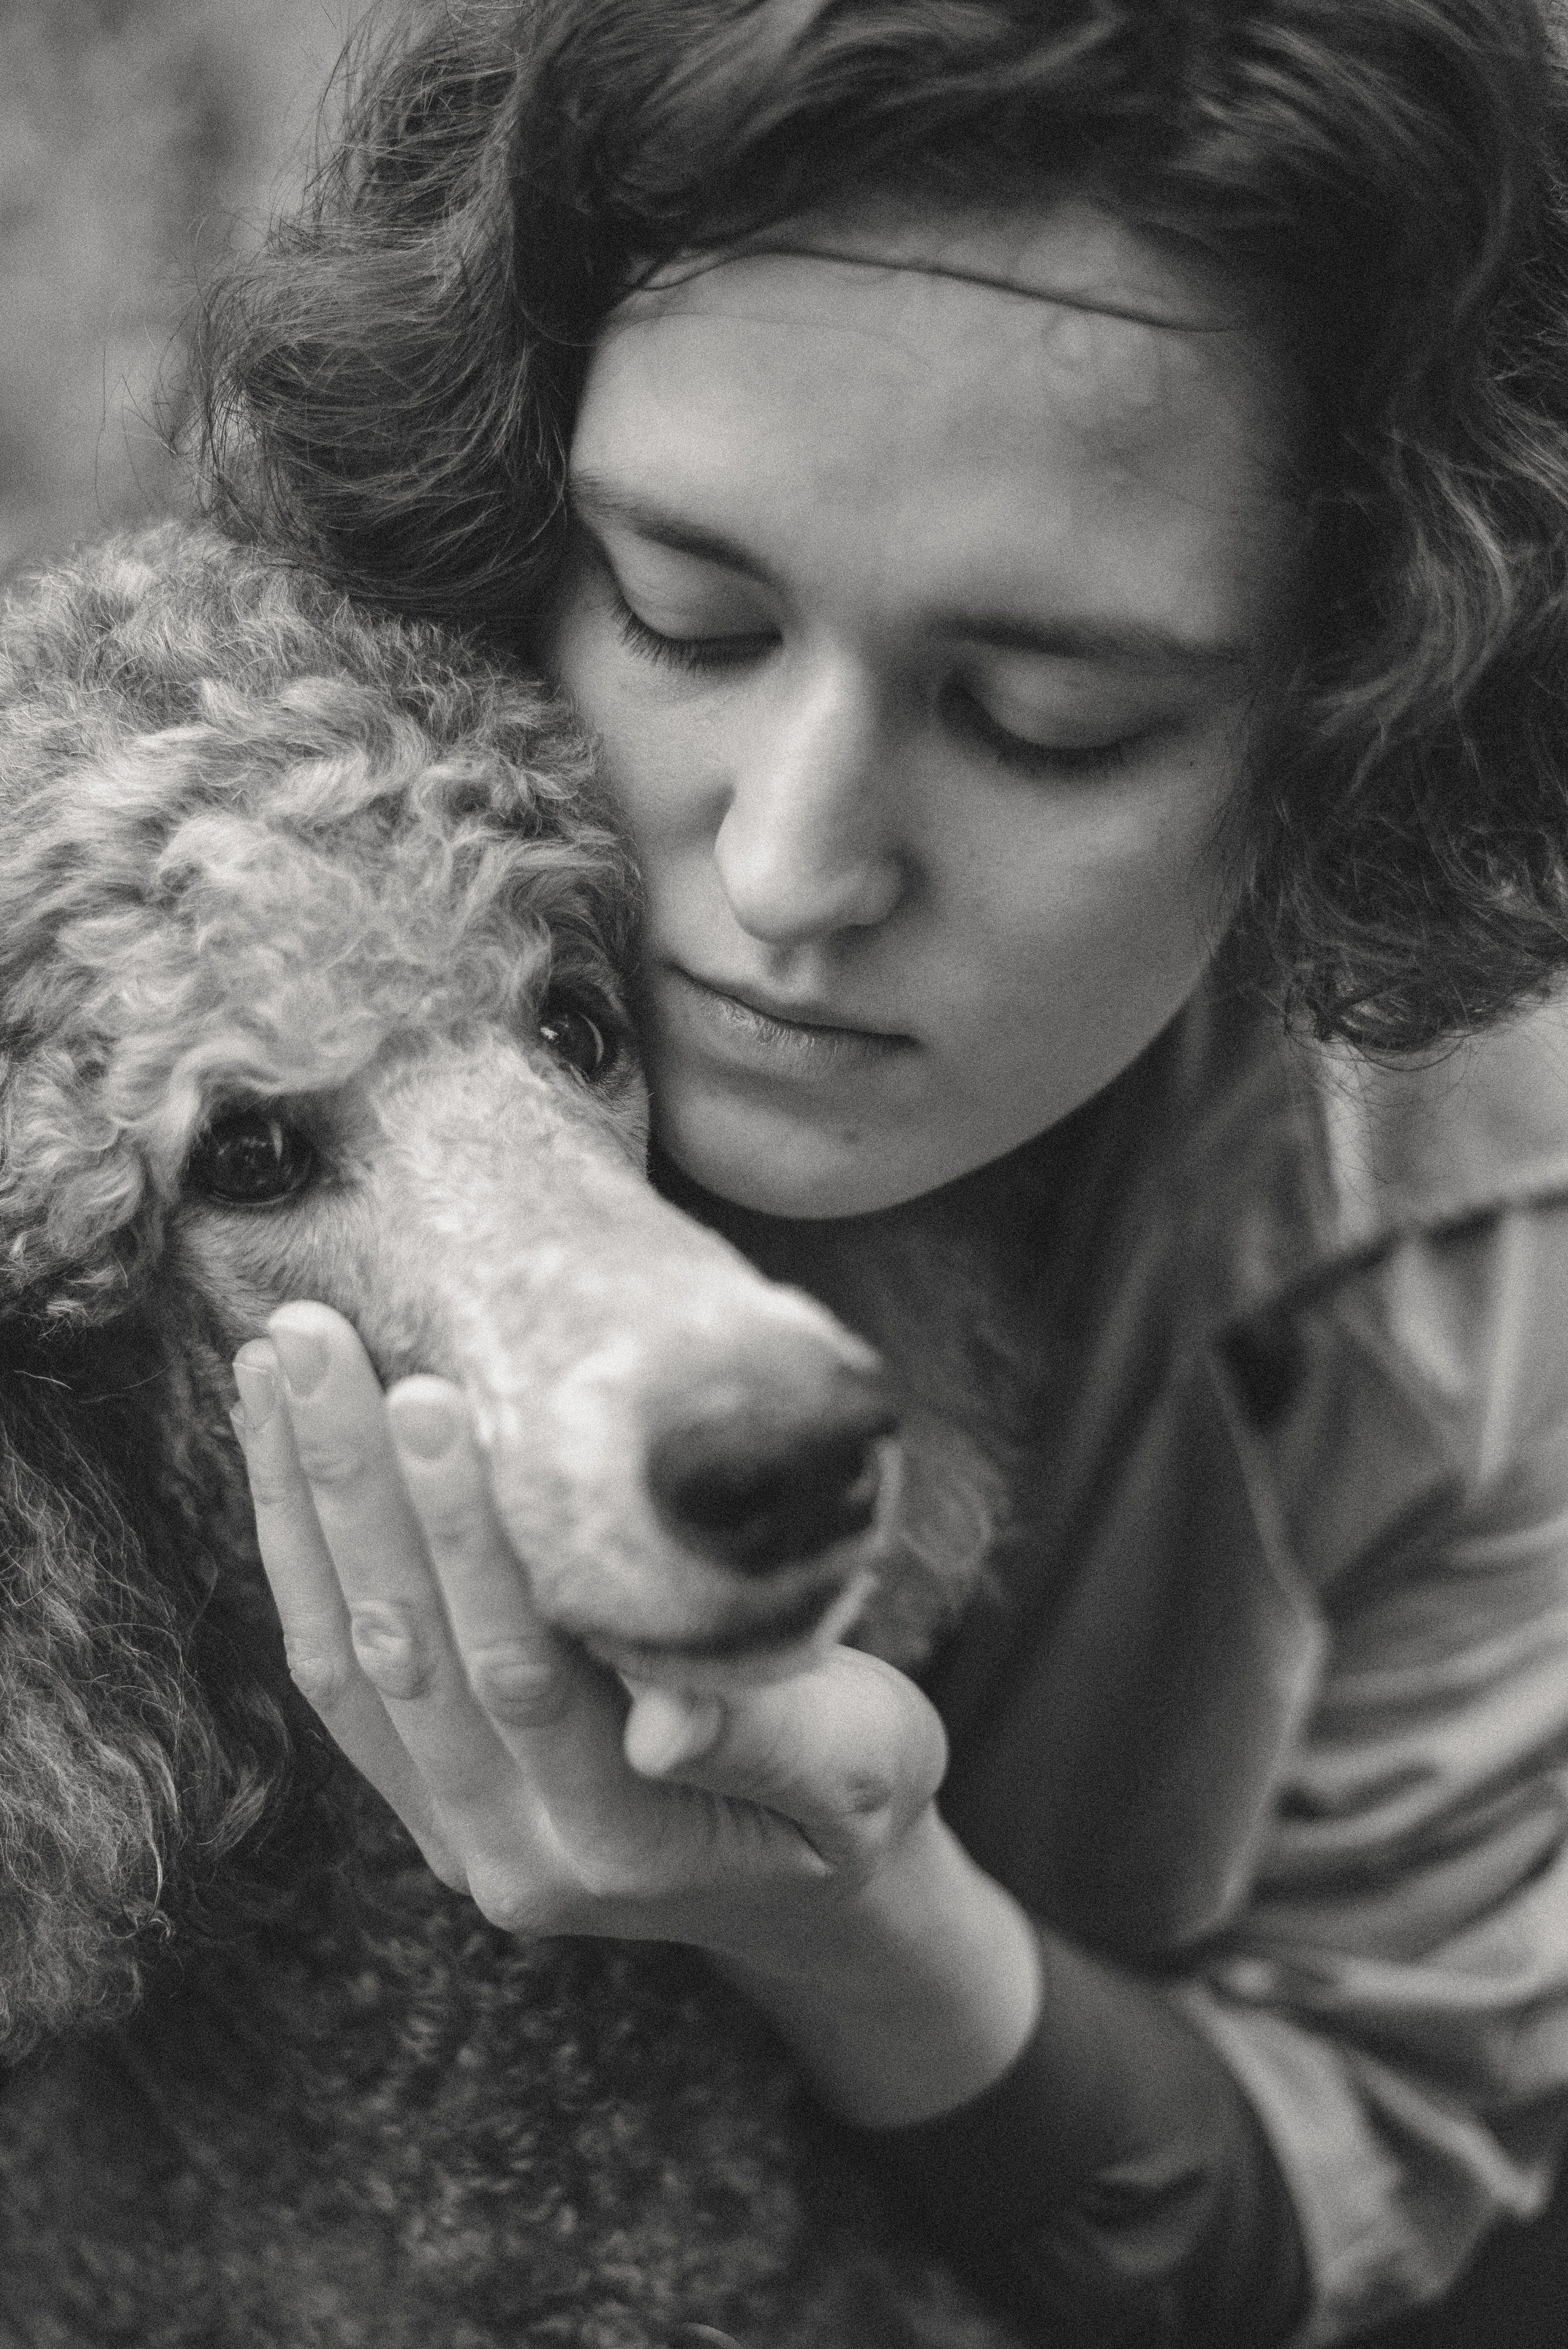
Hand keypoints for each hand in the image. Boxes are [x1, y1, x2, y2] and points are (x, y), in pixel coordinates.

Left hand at [231, 1301, 1041, 2120]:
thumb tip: (666, 1723)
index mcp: (620, 1843)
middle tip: (314, 1337)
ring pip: (349, 1656)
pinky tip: (276, 1445)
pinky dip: (298, 1553)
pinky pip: (337, 1671)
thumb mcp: (866, 1772)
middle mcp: (512, 1852)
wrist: (807, 1889)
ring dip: (303, 1504)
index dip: (465, 1533)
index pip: (520, 1670)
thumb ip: (772, 1743)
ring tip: (272, 1363)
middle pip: (408, 1651)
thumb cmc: (856, 1798)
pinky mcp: (423, 1796)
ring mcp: (454, 1830)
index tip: (423, 1396)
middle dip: (353, 1484)